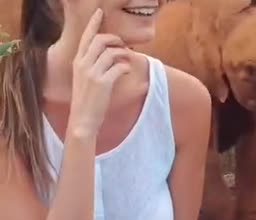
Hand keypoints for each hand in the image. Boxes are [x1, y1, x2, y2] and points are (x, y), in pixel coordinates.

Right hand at [68, 8, 131, 136]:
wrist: (82, 119)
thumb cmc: (86, 100)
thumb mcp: (84, 79)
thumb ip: (92, 65)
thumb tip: (111, 54)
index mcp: (77, 62)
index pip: (86, 37)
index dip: (94, 23)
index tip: (99, 12)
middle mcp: (82, 64)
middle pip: (100, 40)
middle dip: (115, 39)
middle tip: (124, 46)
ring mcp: (92, 73)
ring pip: (112, 52)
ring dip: (124, 54)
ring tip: (127, 61)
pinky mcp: (102, 83)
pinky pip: (119, 67)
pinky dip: (126, 67)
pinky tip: (126, 72)